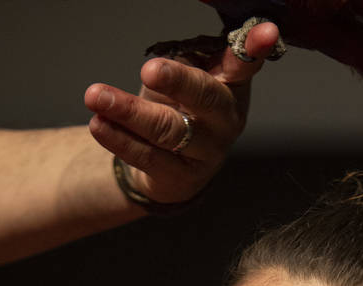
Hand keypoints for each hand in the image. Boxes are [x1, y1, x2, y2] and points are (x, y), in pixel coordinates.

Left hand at [84, 21, 278, 203]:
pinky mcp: (180, 176)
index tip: (266, 33)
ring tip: (96, 96)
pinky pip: (147, 155)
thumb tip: (191, 42)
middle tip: (149, 70)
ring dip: (129, 111)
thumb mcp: (193, 76)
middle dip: (178, 81)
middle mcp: (224, 120)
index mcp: (231, 87)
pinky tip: (98, 123)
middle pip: (205, 97)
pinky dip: (119, 138)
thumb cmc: (183, 109)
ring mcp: (205, 152)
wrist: (169, 168)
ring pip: (168, 129)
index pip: (245, 64)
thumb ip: (198, 56)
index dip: (255, 49)